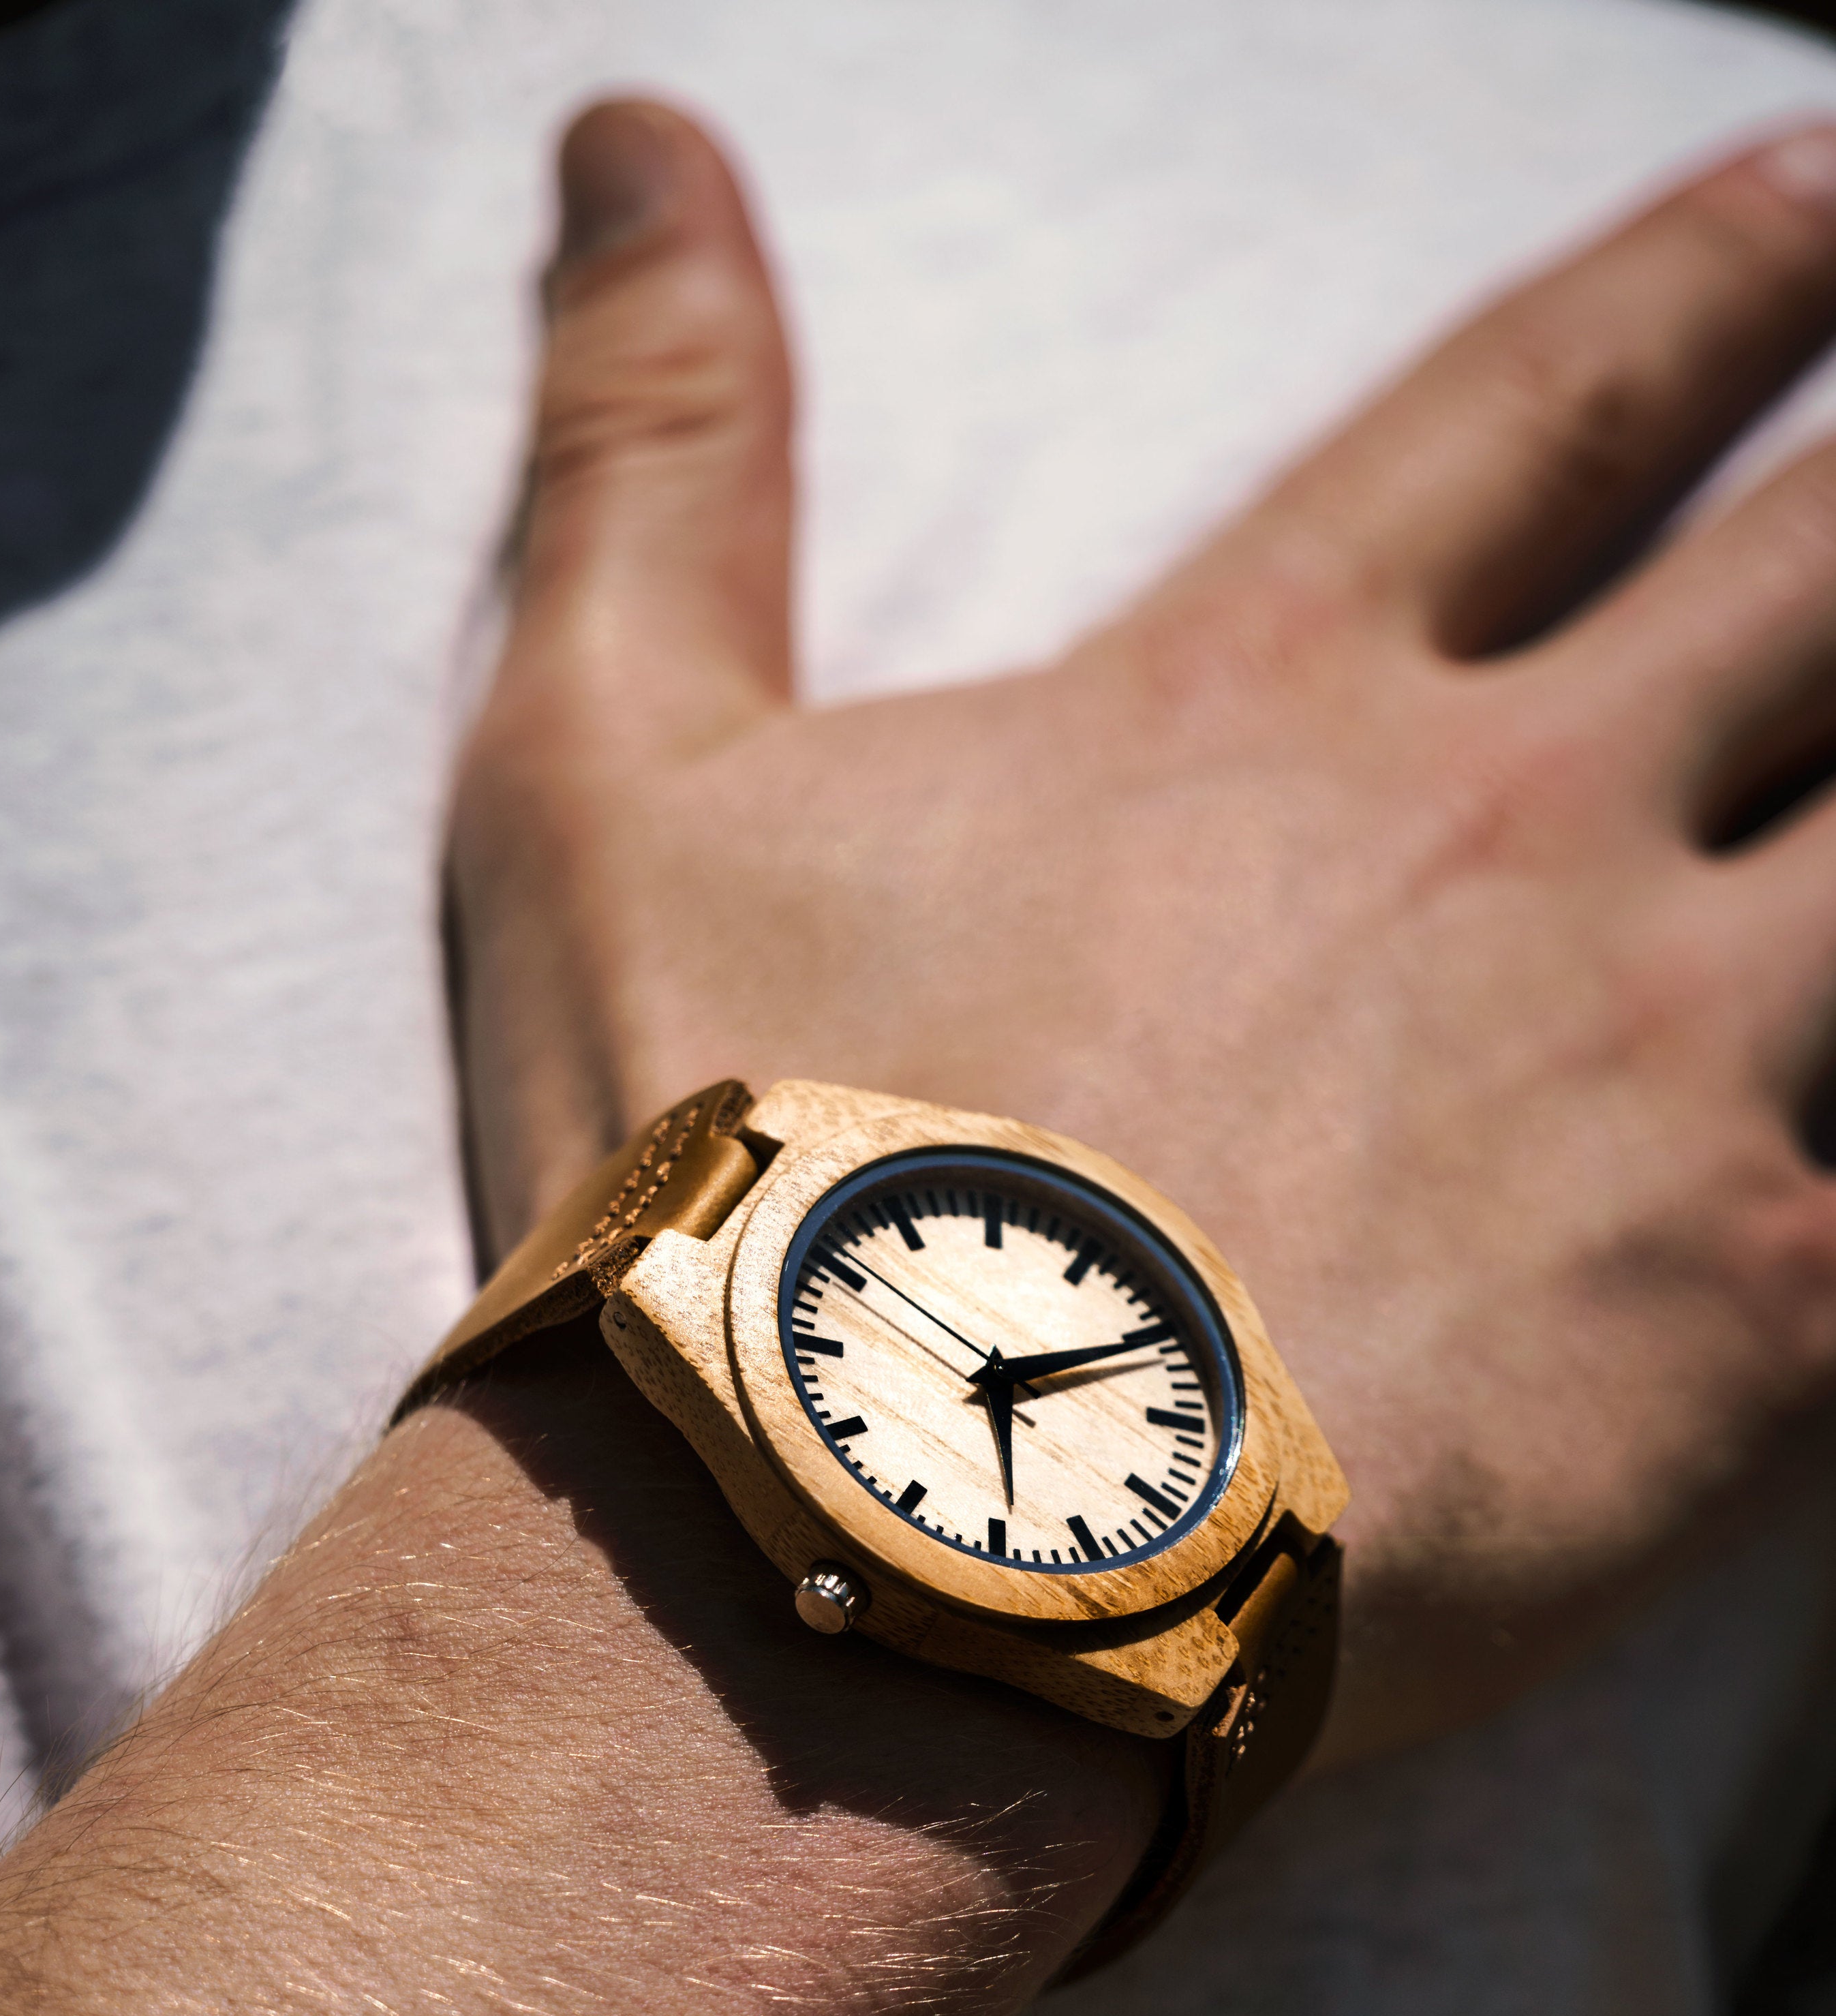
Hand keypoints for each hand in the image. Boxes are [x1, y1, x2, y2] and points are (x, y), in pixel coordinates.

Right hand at [451, 103, 1835, 1762]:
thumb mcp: (607, 775)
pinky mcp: (1752, 1328)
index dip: (1723, 276)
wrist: (862, 1568)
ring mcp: (1664, 1076)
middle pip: (1834, 581)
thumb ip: (651, 444)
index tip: (1829, 190)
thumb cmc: (727, 1198)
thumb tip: (622, 134)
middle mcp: (1511, 840)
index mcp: (1272, 700)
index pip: (1560, 401)